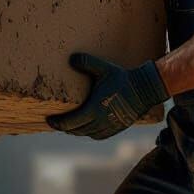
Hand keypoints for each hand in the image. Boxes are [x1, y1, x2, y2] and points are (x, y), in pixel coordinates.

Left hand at [46, 52, 168, 139]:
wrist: (144, 90)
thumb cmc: (122, 78)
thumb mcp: (104, 68)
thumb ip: (87, 62)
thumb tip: (71, 58)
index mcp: (94, 109)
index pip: (70, 122)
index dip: (57, 123)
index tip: (49, 121)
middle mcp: (100, 121)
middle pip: (76, 130)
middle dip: (64, 127)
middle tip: (56, 122)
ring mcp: (109, 127)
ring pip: (87, 134)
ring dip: (76, 131)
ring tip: (69, 125)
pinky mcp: (117, 128)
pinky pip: (98, 135)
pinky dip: (89, 133)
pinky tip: (86, 128)